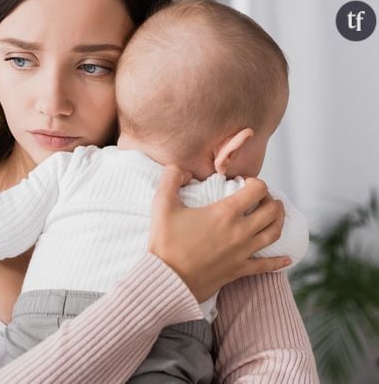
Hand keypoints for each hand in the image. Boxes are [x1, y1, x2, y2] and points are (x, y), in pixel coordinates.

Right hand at [149, 166, 288, 302]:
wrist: (166, 279)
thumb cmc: (165, 242)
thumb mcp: (161, 204)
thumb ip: (171, 178)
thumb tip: (181, 169)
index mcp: (225, 212)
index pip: (257, 190)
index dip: (255, 182)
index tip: (245, 183)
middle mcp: (240, 231)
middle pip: (272, 210)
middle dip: (270, 199)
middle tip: (261, 197)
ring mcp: (242, 252)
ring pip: (274, 233)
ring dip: (279, 221)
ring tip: (276, 214)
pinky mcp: (239, 270)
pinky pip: (266, 265)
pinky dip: (279, 261)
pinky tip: (287, 258)